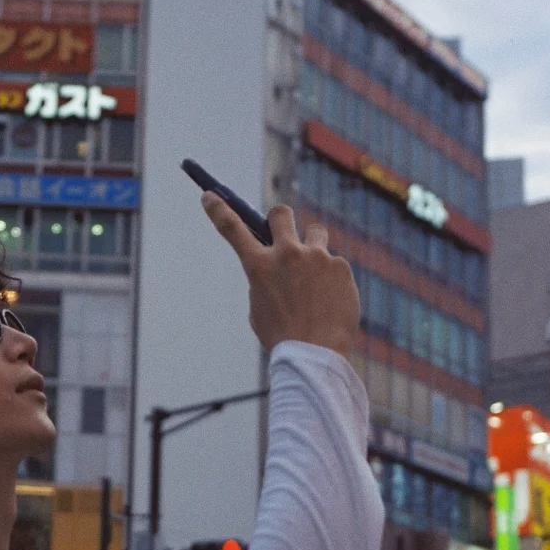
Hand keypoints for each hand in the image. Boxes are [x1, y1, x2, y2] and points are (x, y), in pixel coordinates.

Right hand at [201, 195, 359, 359]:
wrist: (316, 353)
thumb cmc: (283, 337)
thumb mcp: (260, 308)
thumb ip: (266, 280)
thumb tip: (279, 266)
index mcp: (258, 267)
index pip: (232, 229)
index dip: (219, 209)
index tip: (210, 196)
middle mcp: (287, 254)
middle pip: (282, 213)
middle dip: (282, 220)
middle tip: (286, 236)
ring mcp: (316, 257)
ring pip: (316, 233)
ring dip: (313, 247)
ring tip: (316, 278)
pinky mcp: (340, 266)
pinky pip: (335, 264)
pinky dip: (332, 279)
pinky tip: (331, 302)